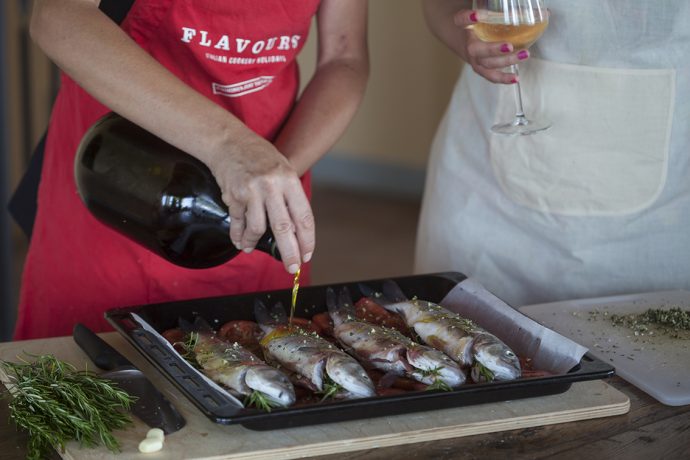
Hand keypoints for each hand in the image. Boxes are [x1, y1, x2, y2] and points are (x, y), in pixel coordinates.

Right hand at [209, 134, 314, 273]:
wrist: (229, 141)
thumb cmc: (260, 157)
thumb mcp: (284, 171)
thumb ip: (290, 198)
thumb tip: (296, 231)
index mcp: (290, 180)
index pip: (304, 216)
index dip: (307, 239)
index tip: (307, 254)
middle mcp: (272, 186)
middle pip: (283, 227)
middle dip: (289, 252)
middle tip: (292, 268)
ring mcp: (251, 191)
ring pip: (257, 228)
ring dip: (254, 243)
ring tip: (252, 249)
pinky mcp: (233, 195)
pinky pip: (238, 222)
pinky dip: (239, 236)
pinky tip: (241, 242)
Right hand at [453, 10, 530, 83]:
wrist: (462, 38)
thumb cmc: (475, 23)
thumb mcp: (479, 12)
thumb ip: (493, 7)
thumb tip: (529, 8)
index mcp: (463, 27)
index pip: (461, 21)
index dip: (467, 18)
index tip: (476, 15)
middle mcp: (468, 45)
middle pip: (477, 51)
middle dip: (493, 50)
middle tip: (509, 46)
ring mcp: (475, 59)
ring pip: (487, 64)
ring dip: (506, 62)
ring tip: (524, 55)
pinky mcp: (482, 68)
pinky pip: (491, 75)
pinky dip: (503, 78)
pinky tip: (515, 78)